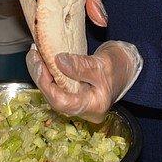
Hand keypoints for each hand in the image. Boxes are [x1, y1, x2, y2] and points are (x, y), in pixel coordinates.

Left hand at [26, 40, 142, 123]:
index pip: (62, 102)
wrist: (127, 64)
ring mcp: (77, 99)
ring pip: (52, 89)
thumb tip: (58, 61)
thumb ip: (82, 66)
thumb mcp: (103, 64)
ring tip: (34, 54)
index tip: (41, 65)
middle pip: (53, 97)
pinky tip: (42, 57)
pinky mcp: (73, 89)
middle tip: (33, 56)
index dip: (47, 85)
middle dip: (40, 76)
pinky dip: (47, 70)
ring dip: (41, 72)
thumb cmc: (120, 66)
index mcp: (93, 107)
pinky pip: (56, 83)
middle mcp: (82, 108)